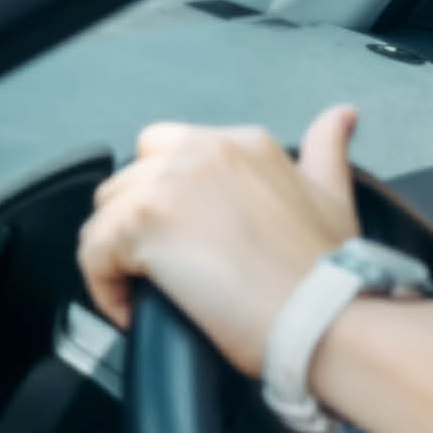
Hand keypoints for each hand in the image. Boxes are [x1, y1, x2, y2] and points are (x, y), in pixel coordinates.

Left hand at [78, 105, 361, 375]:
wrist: (321, 315)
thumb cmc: (329, 270)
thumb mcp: (335, 196)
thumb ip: (328, 149)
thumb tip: (340, 117)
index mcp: (245, 143)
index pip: (168, 149)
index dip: (166, 197)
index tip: (183, 237)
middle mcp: (204, 152)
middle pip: (129, 179)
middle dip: (136, 225)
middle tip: (163, 267)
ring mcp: (171, 185)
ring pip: (105, 215)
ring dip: (117, 256)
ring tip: (148, 293)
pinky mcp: (143, 225)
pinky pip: (92, 253)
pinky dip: (104, 288)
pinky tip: (134, 311)